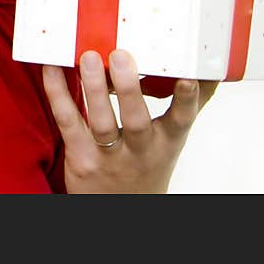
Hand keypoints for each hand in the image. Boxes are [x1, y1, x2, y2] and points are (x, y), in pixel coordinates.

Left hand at [42, 49, 217, 193]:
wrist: (121, 209)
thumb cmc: (147, 164)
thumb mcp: (172, 140)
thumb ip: (187, 104)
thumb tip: (211, 68)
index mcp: (167, 141)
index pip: (181, 120)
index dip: (186, 100)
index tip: (187, 77)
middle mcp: (140, 150)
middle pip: (136, 120)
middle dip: (129, 88)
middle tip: (121, 54)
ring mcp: (109, 155)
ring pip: (101, 122)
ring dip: (93, 88)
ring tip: (89, 58)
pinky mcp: (80, 157)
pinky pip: (68, 122)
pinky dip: (58, 94)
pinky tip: (52, 68)